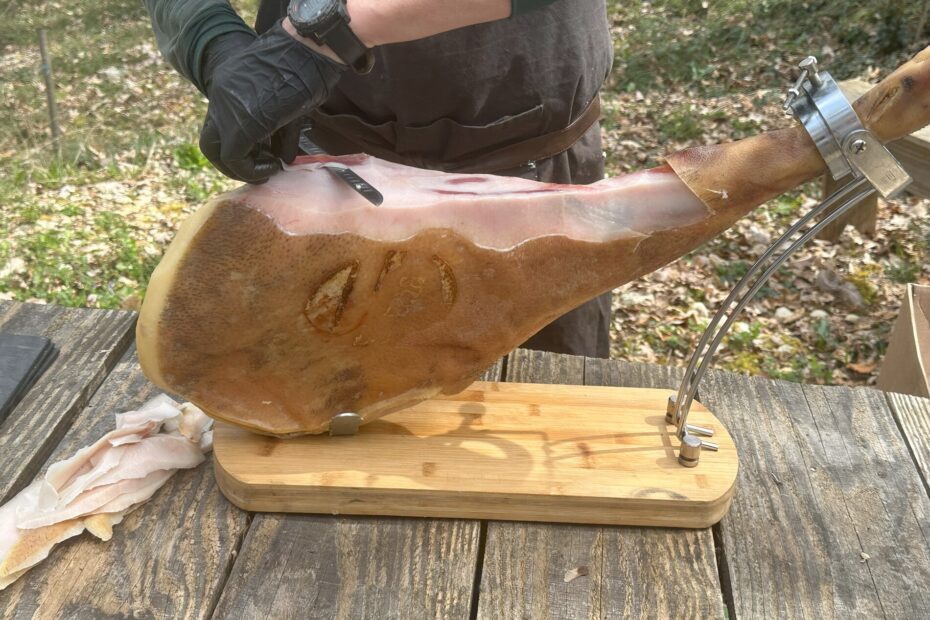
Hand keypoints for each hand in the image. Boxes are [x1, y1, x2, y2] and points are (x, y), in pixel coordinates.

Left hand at [199, 20, 345, 182]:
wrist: (309, 51)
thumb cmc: (307, 68)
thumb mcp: (285, 100)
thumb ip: (280, 132)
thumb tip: (283, 159)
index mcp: (227, 85)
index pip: (220, 125)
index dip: (238, 147)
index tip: (265, 154)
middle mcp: (220, 96)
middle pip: (209, 143)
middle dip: (231, 164)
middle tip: (257, 169)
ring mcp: (228, 109)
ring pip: (217, 153)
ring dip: (243, 169)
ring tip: (269, 166)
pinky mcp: (242, 124)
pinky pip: (235, 158)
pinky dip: (252, 170)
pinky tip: (273, 166)